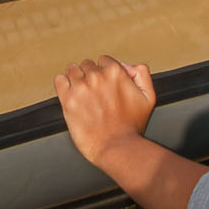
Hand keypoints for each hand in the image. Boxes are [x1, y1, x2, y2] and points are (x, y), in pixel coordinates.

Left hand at [53, 55, 204, 208]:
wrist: (117, 148)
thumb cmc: (132, 127)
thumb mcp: (148, 97)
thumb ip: (142, 74)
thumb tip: (128, 66)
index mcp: (115, 72)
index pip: (103, 60)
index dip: (105, 73)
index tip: (106, 85)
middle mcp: (96, 77)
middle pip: (87, 65)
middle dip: (90, 76)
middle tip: (95, 93)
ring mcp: (80, 87)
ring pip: (72, 70)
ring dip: (76, 79)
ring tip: (82, 94)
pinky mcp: (68, 100)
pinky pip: (59, 80)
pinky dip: (63, 85)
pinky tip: (70, 95)